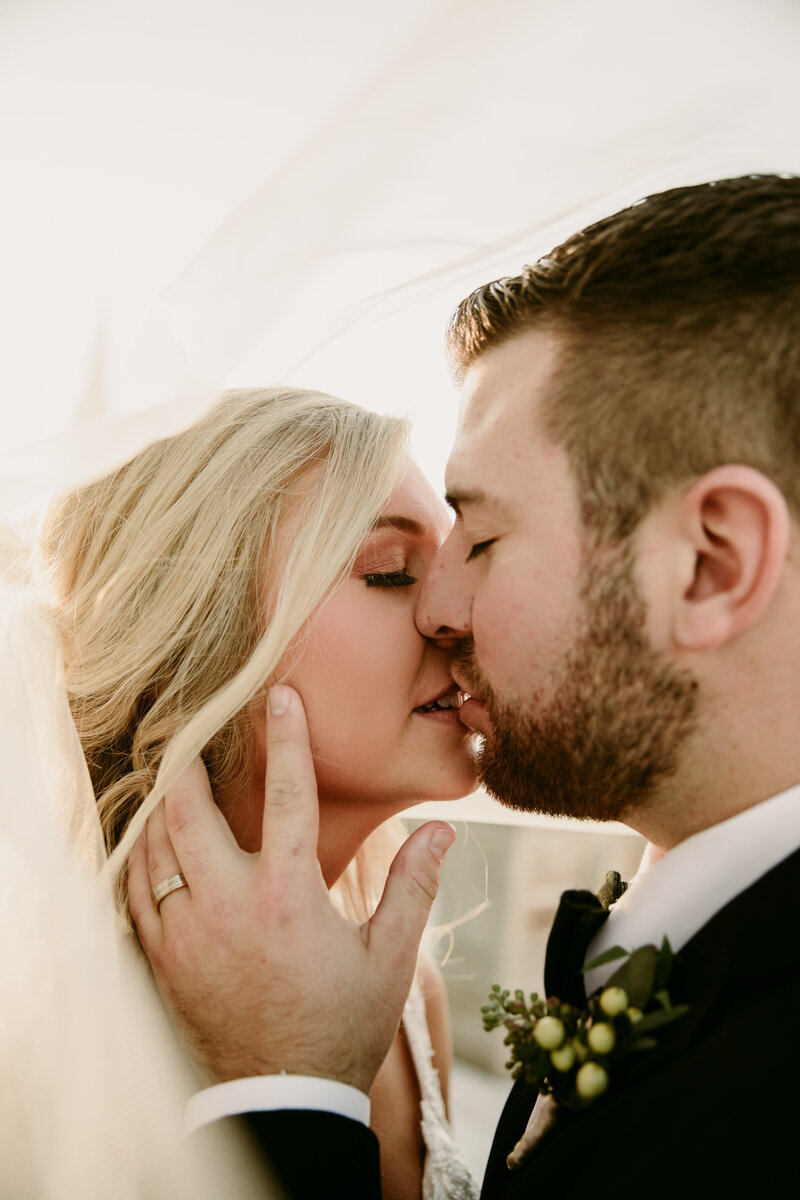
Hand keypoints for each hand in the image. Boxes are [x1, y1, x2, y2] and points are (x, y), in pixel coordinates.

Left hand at [127, 685, 455, 1094]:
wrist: (283, 1100)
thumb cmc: (341, 1025)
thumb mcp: (390, 959)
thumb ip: (414, 886)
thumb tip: (443, 829)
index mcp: (289, 898)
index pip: (287, 796)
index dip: (287, 738)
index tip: (280, 695)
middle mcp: (228, 907)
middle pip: (189, 812)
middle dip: (186, 763)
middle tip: (190, 732)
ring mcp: (187, 935)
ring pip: (151, 848)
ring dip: (158, 807)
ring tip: (169, 779)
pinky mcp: (162, 961)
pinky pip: (134, 893)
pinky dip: (137, 859)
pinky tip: (147, 844)